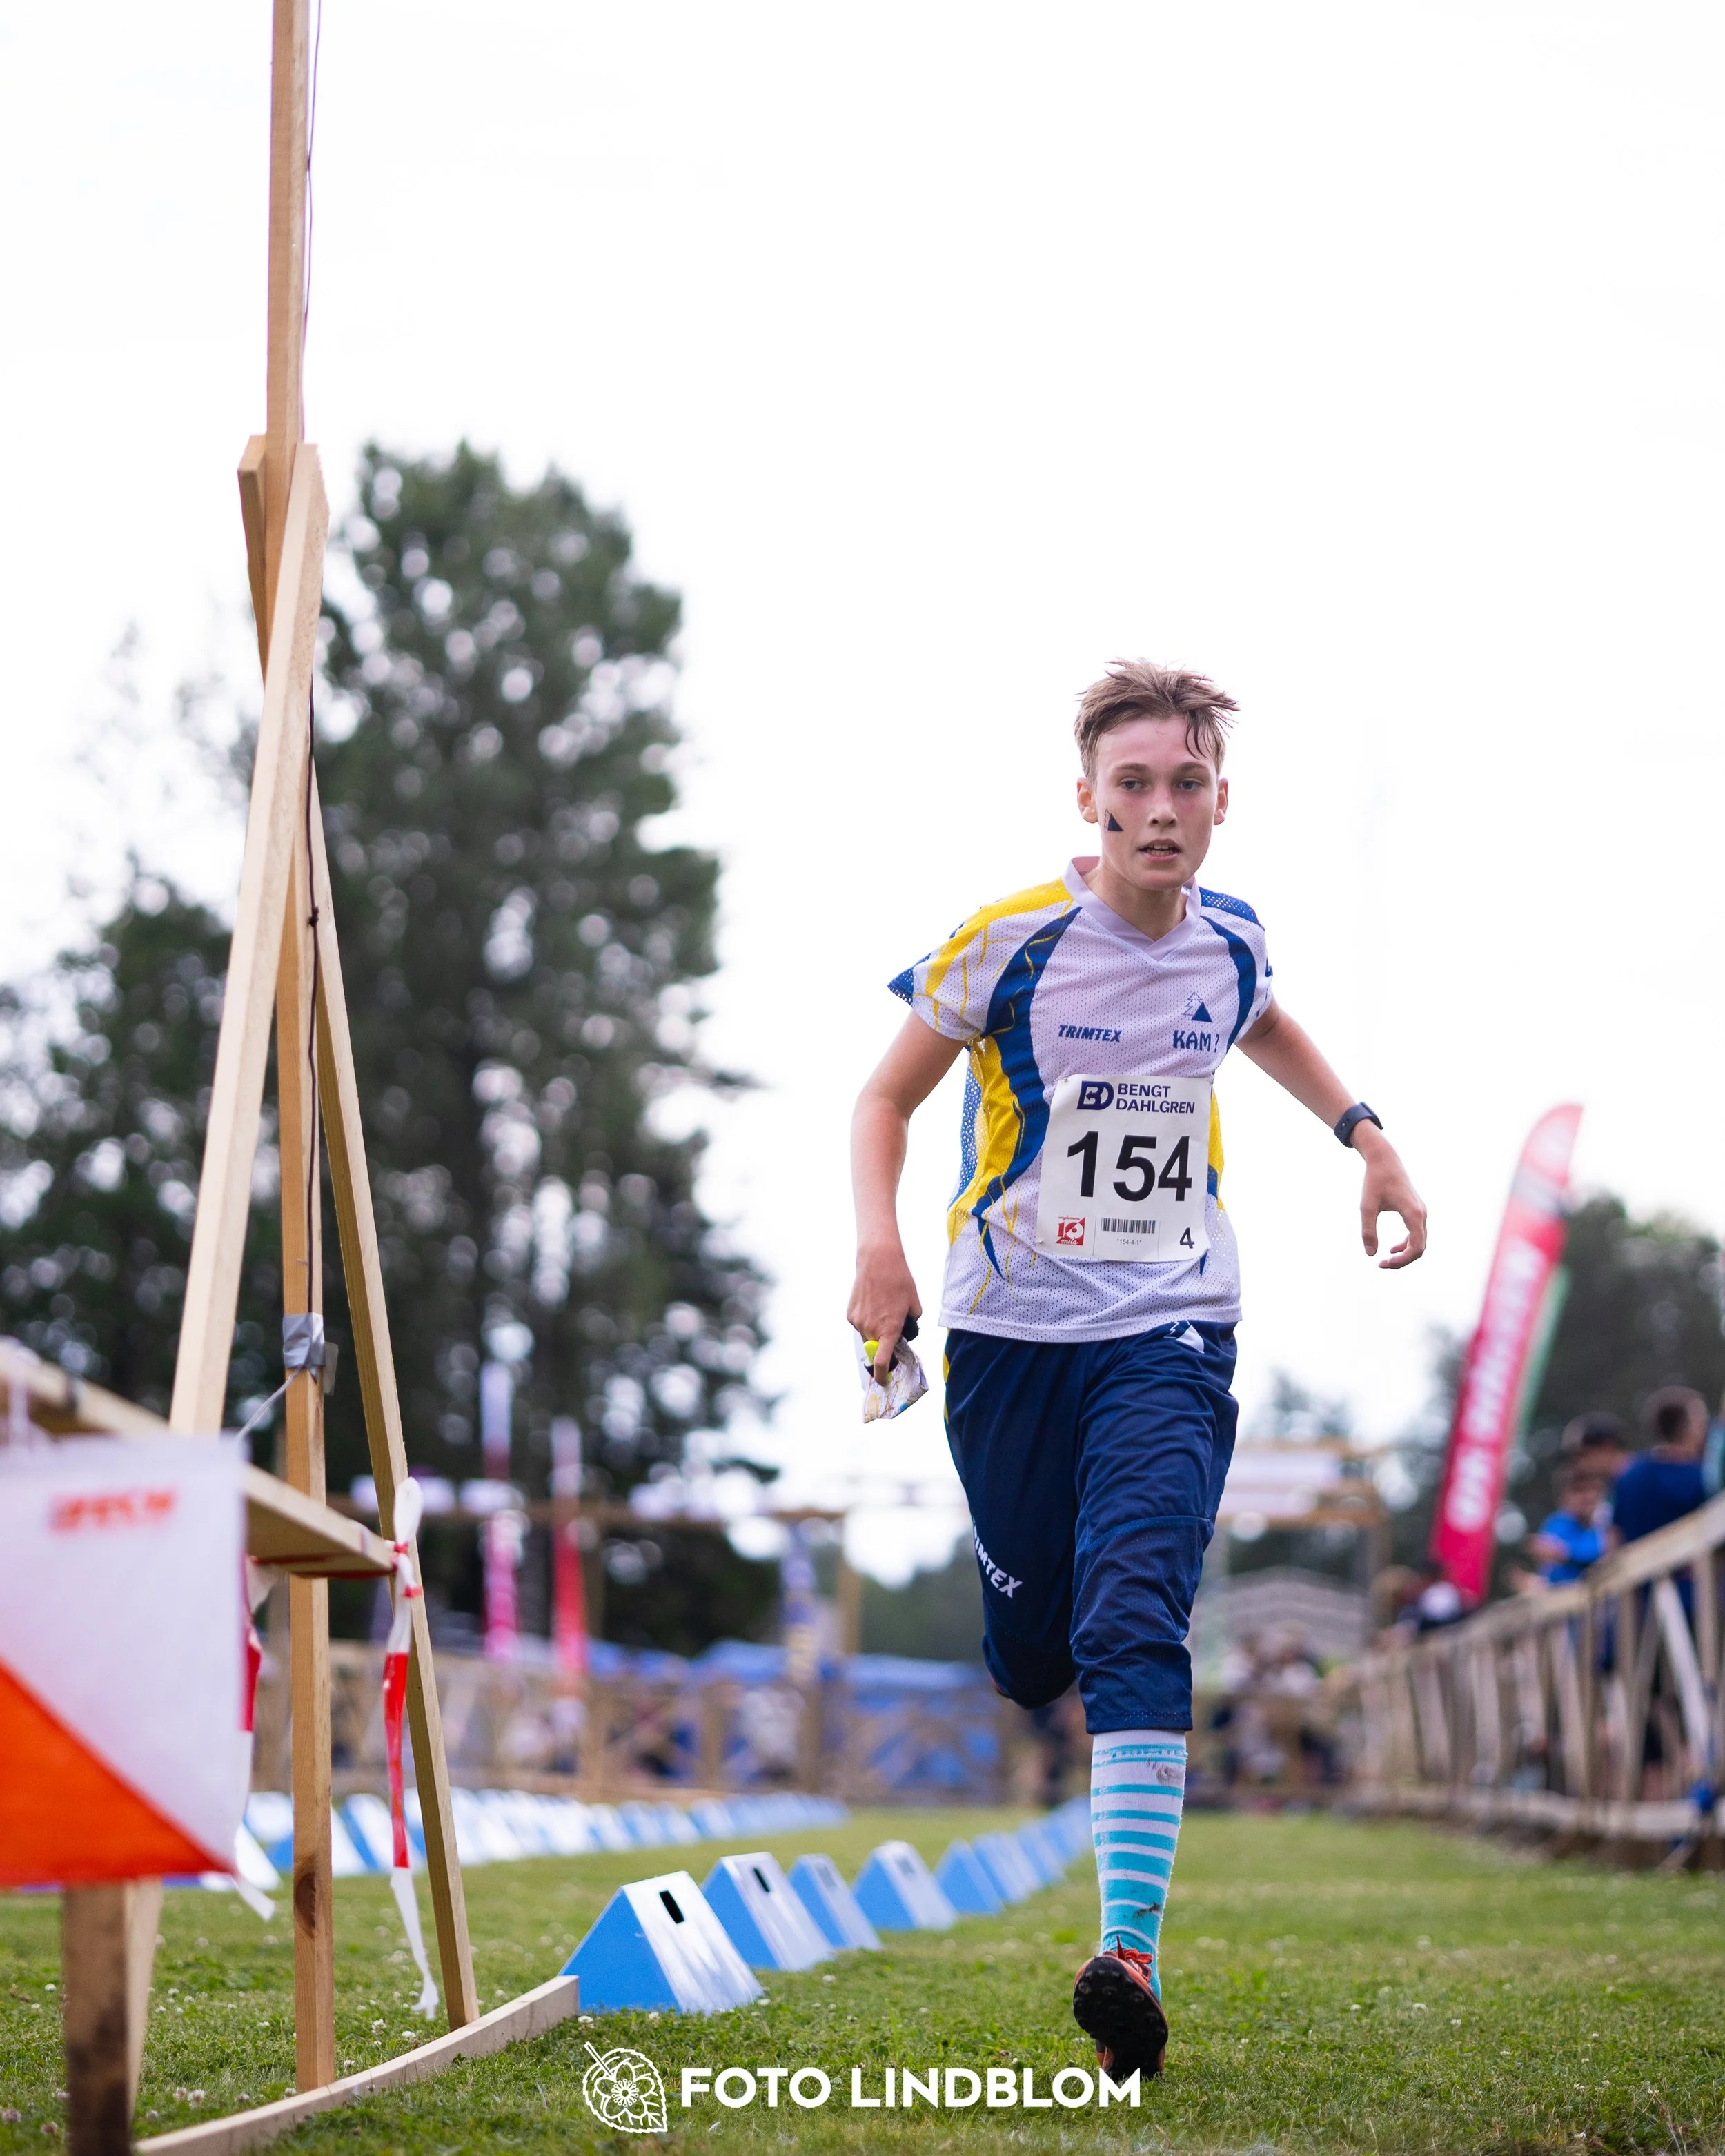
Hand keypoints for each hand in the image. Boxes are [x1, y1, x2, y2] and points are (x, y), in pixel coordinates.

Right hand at [847, 1242, 921, 1381]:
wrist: (877, 1260)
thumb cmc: (900, 1281)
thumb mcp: (914, 1305)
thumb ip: (911, 1325)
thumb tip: (903, 1334)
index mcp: (889, 1329)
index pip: (882, 1361)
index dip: (883, 1374)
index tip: (884, 1381)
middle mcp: (871, 1329)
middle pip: (877, 1348)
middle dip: (885, 1345)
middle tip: (893, 1330)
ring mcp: (858, 1322)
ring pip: (868, 1336)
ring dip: (876, 1331)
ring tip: (884, 1308)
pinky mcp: (850, 1314)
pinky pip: (860, 1325)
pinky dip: (867, 1320)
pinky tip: (874, 1303)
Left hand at [1355, 1129, 1426, 1268]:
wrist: (1384, 1159)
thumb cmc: (1375, 1181)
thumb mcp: (1367, 1206)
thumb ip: (1368, 1230)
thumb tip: (1371, 1254)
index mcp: (1413, 1214)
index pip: (1417, 1247)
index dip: (1402, 1261)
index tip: (1383, 1263)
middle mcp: (1422, 1213)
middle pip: (1420, 1247)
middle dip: (1403, 1260)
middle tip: (1382, 1265)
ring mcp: (1421, 1211)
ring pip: (1420, 1241)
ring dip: (1405, 1254)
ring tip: (1386, 1261)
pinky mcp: (1416, 1209)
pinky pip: (1417, 1233)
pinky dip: (1407, 1244)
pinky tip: (1392, 1249)